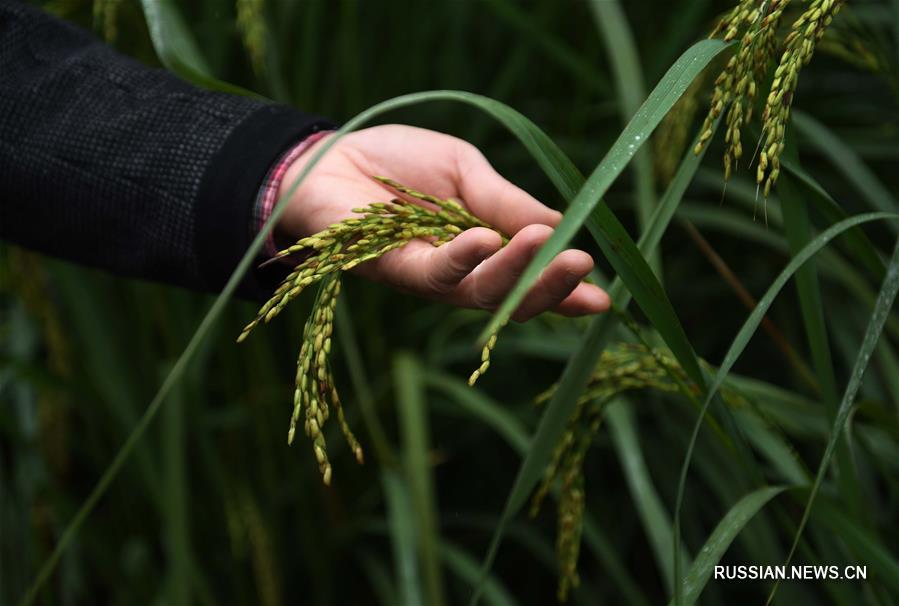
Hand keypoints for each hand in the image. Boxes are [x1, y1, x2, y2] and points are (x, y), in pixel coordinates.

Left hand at [277, 125, 609, 320]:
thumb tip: (559, 226)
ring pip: (479, 291)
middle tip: (584, 268)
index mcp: (483, 248)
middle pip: (511, 295)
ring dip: (515, 272)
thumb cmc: (397, 163)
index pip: (529, 276)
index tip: (601, 294)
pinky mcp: (393, 269)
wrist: (329, 156)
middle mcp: (459, 273)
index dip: (564, 290)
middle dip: (550, 285)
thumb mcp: (464, 171)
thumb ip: (505, 202)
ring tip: (548, 247)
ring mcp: (427, 277)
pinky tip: (483, 240)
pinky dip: (462, 256)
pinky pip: (434, 272)